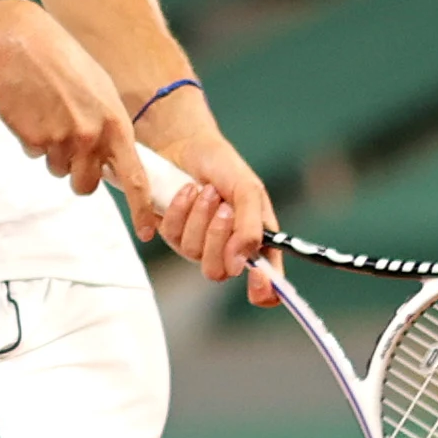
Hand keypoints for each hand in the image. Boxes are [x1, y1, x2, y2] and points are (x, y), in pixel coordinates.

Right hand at [0, 2, 138, 195]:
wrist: (23, 43)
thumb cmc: (66, 64)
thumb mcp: (102, 91)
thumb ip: (111, 128)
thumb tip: (114, 162)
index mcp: (115, 124)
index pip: (134, 177)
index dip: (141, 208)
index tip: (147, 231)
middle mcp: (90, 136)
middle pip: (86, 185)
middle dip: (78, 176)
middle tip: (71, 150)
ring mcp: (60, 140)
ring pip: (58, 170)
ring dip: (53, 153)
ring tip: (50, 117)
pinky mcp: (32, 139)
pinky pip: (35, 154)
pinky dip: (34, 139)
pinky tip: (34, 112)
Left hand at [131, 103, 279, 300]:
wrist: (189, 146)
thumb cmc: (225, 168)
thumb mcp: (248, 190)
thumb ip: (251, 227)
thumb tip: (240, 262)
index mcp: (256, 244)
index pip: (265, 286)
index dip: (263, 291)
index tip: (257, 277)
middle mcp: (227, 252)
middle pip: (220, 272)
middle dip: (219, 236)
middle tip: (224, 206)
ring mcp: (198, 246)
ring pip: (193, 252)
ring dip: (200, 216)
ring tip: (206, 190)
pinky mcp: (173, 236)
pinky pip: (172, 235)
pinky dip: (181, 209)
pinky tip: (187, 190)